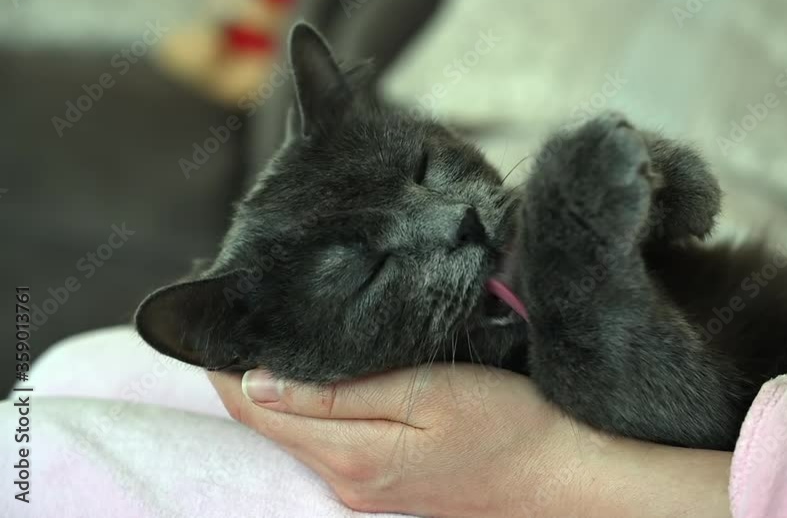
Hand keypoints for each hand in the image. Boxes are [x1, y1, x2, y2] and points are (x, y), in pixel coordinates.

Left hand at [208, 364, 731, 516]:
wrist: (556, 472)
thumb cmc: (505, 423)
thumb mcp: (429, 392)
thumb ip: (342, 392)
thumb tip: (258, 380)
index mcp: (351, 454)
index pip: (254, 405)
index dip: (225, 359)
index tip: (220, 312)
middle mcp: (344, 479)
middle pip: (263, 420)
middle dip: (239, 367)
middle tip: (240, 310)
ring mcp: (360, 487)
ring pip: (288, 431)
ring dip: (268, 385)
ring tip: (267, 331)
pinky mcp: (379, 484)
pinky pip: (319, 440)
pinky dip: (301, 405)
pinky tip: (309, 374)